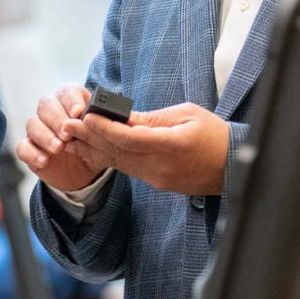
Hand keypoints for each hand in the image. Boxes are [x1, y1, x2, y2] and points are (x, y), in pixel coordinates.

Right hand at [16, 84, 111, 191]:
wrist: (83, 172)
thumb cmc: (93, 147)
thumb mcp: (103, 137)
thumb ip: (101, 127)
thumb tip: (98, 121)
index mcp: (71, 103)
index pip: (67, 92)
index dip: (71, 100)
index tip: (78, 112)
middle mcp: (52, 112)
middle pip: (46, 105)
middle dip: (57, 119)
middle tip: (67, 134)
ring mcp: (38, 129)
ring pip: (33, 124)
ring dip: (45, 136)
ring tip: (58, 149)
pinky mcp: (29, 148)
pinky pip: (23, 147)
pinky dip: (32, 154)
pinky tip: (44, 161)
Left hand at [74, 102, 228, 195]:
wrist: (233, 168)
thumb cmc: (214, 135)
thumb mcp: (187, 115)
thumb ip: (153, 119)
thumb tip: (123, 117)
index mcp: (170, 145)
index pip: (128, 138)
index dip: (104, 128)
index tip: (86, 116)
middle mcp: (160, 166)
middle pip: (117, 151)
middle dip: (90, 137)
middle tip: (66, 125)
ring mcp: (157, 178)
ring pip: (118, 162)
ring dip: (94, 149)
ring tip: (71, 137)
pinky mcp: (157, 183)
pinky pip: (127, 169)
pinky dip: (108, 158)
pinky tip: (92, 149)